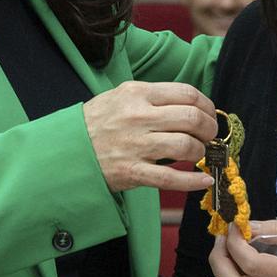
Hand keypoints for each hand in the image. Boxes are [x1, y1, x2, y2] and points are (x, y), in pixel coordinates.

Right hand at [82, 81, 216, 192]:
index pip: (187, 94)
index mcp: (137, 94)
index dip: (207, 106)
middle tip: (209, 135)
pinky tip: (204, 181)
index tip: (209, 114)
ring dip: (200, 152)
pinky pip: (171, 178)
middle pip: (192, 119)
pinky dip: (193, 182)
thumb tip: (192, 106)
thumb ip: (153, 98)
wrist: (67, 150)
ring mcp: (135, 145)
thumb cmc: (97, 122)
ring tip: (198, 154)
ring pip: (185, 147)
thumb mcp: (120, 96)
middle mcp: (138, 117)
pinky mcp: (132, 171)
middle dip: (209, 129)